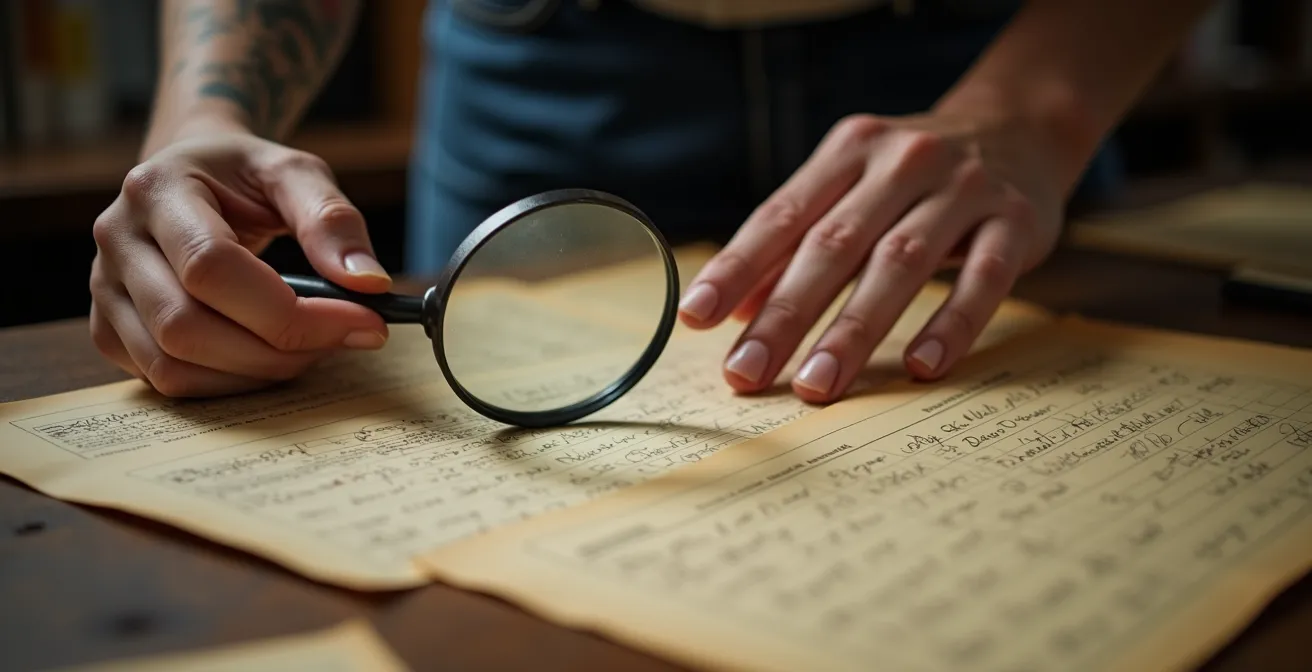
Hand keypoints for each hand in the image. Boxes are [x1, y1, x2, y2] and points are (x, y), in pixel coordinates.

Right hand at [89, 132, 391, 396]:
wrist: (192, 175)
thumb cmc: (244, 175)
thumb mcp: (295, 173)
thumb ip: (333, 220)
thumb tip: (369, 284)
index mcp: (156, 190)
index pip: (212, 269)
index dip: (291, 311)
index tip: (363, 320)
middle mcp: (117, 240)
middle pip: (187, 328)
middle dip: (279, 350)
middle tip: (344, 339)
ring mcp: (104, 288)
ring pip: (172, 366)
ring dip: (255, 374)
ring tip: (309, 348)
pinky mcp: (108, 328)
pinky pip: (165, 381)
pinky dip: (227, 383)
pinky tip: (269, 357)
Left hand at [677, 112, 1066, 401]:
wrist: (1021, 128)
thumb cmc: (913, 177)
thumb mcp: (852, 187)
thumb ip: (797, 244)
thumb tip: (735, 314)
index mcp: (848, 151)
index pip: (781, 215)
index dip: (736, 268)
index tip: (696, 318)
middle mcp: (901, 162)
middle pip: (832, 245)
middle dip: (784, 315)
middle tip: (745, 373)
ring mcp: (963, 188)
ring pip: (899, 262)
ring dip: (853, 329)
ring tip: (816, 384)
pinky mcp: (1016, 220)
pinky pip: (983, 278)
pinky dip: (951, 324)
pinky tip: (921, 367)